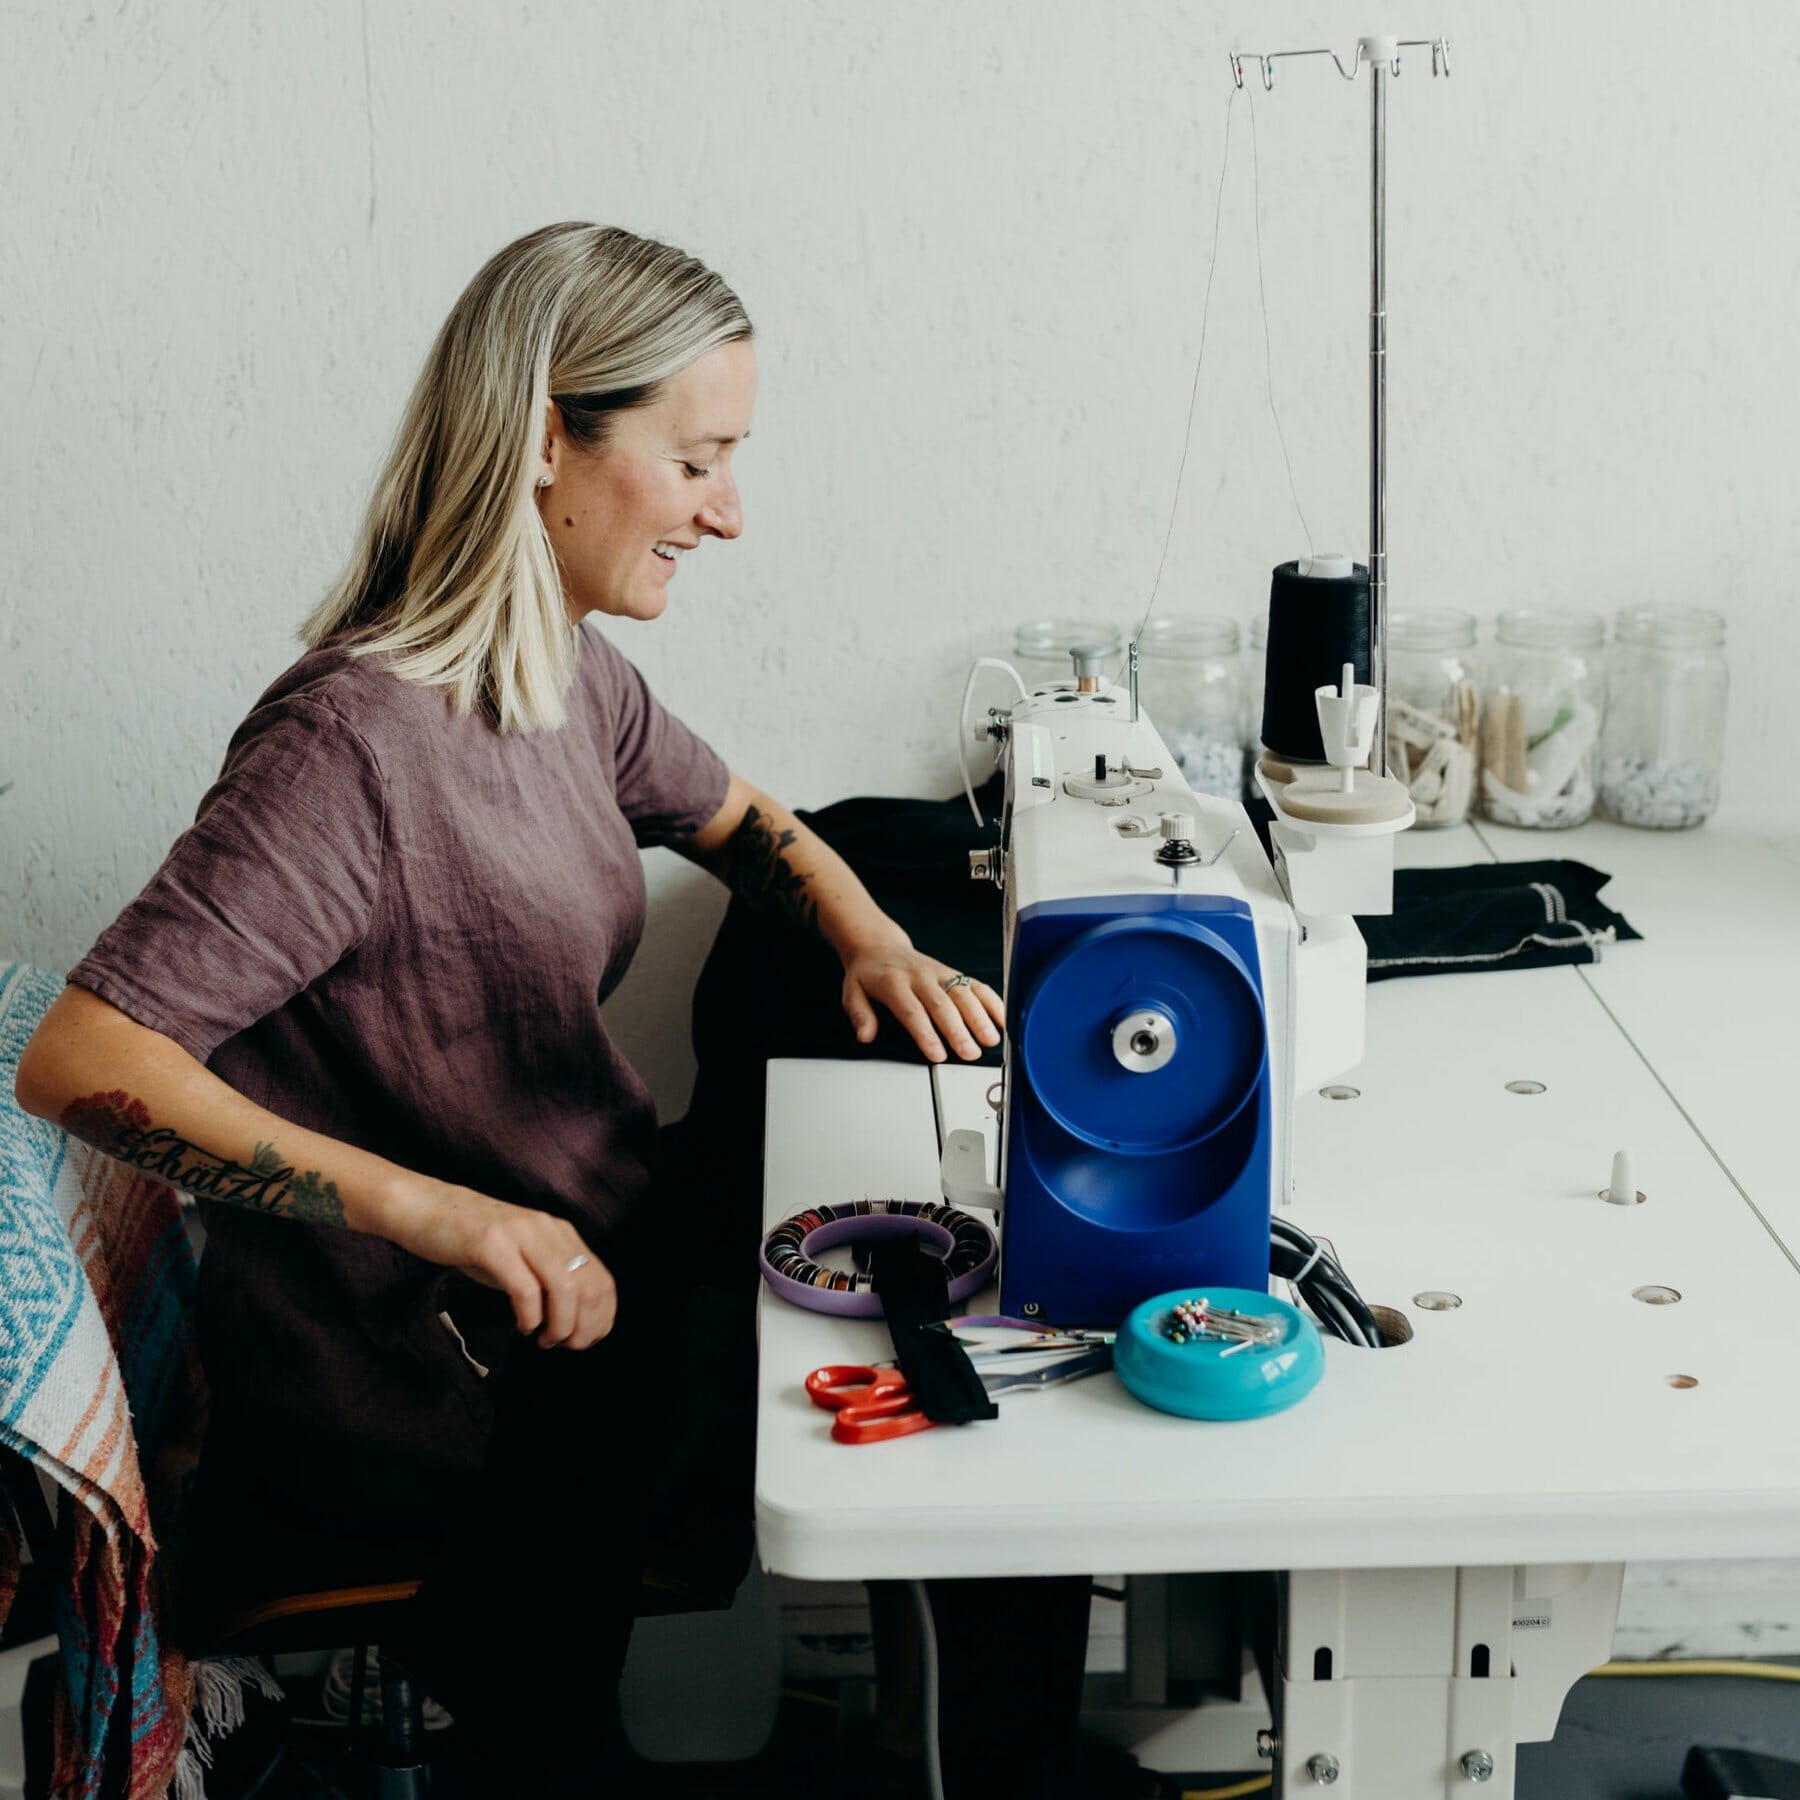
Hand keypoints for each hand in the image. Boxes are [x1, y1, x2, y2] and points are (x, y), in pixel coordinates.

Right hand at [383, 1179, 615, 1348]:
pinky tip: (522, 1327)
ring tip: (545, 1340)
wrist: (425, 1207)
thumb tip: (575, 1322)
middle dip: (584, 1327)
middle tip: (564, 1346)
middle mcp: (547, 1229)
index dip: (601, 1319)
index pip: (603, 1280)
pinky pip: (525, 1288)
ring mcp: (521, 1233)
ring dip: (560, 1325)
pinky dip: (530, 1316)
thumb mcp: (521, 1256)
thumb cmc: (473, 1241)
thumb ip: (548, 1279)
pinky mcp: (492, 1243)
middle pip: (590, 1287)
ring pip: (565, 1287)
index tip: (585, 1341)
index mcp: (561, 1233)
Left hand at [840, 940, 1004, 1063]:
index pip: (913, 1011)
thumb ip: (860, 1015)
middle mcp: (920, 976)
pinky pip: (976, 985)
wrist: (879, 946)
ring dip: (980, 1017)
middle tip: (970, 1053)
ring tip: (991, 1040)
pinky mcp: (954, 972)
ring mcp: (940, 973)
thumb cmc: (868, 975)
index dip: (926, 1034)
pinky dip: (992, 1001)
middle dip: (959, 1030)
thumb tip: (865, 1035)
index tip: (938, 1054)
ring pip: (964, 994)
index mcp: (894, 983)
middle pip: (943, 1005)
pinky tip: (1003, 1020)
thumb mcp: (852, 993)